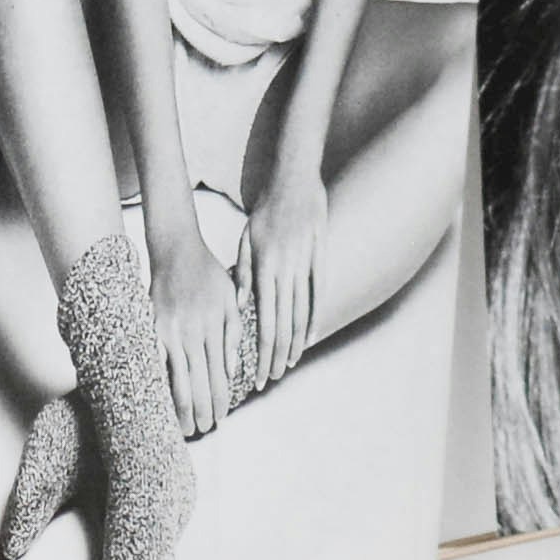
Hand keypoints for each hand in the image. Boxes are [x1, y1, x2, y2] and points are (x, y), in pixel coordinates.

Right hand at [154, 233, 240, 438]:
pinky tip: (159, 404)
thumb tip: (231, 372)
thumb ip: (232, 335)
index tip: (220, 419)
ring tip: (184, 427)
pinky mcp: (150, 329)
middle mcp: (191, 333)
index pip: (219, 376)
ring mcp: (168, 332)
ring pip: (176, 381)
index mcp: (213, 327)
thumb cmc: (206, 273)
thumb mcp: (230, 300)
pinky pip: (155, 365)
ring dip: (181, 409)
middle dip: (201, 412)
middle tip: (203, 429)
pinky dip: (158, 387)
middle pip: (198, 385)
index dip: (219, 401)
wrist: (175, 249)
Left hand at [245, 167, 330, 389]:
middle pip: (282, 324)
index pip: (263, 322)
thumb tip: (239, 308)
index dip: (260, 351)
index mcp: (264, 268)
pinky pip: (317, 295)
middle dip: (275, 355)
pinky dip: (313, 318)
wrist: (295, 180)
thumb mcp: (247, 239)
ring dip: (293, 343)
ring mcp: (305, 265)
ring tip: (288, 365)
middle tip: (270, 379)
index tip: (256, 373)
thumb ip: (243, 273)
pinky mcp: (319, 258)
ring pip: (299, 314)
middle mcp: (285, 271)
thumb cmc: (265, 210)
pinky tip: (308, 338)